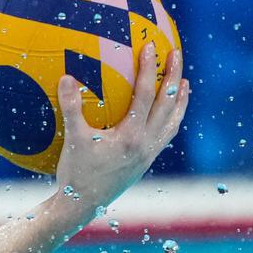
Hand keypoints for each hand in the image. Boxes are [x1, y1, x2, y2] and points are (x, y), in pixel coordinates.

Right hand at [54, 42, 189, 210]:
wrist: (82, 206)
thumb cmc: (76, 174)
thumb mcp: (72, 139)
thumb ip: (71, 107)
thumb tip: (67, 77)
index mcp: (131, 136)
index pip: (146, 94)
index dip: (149, 68)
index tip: (151, 46)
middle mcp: (146, 144)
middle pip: (168, 104)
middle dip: (174, 76)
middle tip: (176, 53)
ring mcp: (148, 154)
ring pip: (173, 122)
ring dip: (180, 100)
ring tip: (185, 83)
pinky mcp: (145, 162)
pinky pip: (166, 135)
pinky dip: (171, 119)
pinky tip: (167, 114)